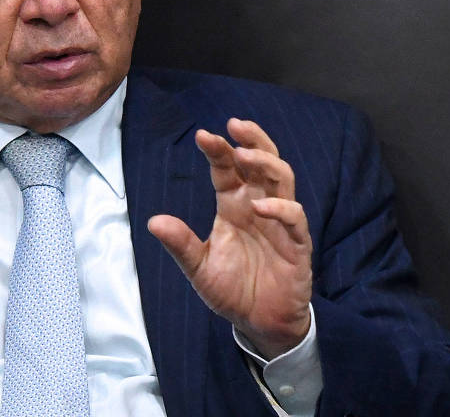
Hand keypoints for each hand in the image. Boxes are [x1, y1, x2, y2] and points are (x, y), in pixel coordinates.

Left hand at [148, 118, 312, 357]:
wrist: (259, 323)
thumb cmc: (232, 290)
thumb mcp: (199, 268)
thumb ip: (181, 244)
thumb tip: (153, 222)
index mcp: (233, 205)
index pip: (227, 169)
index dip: (218, 150)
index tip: (203, 135)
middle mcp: (257, 206)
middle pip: (262, 161)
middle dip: (252, 140)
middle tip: (235, 125)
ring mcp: (280, 222)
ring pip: (282, 179)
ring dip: (266, 163)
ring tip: (244, 155)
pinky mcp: (297, 243)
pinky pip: (295, 218)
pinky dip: (280, 209)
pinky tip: (260, 206)